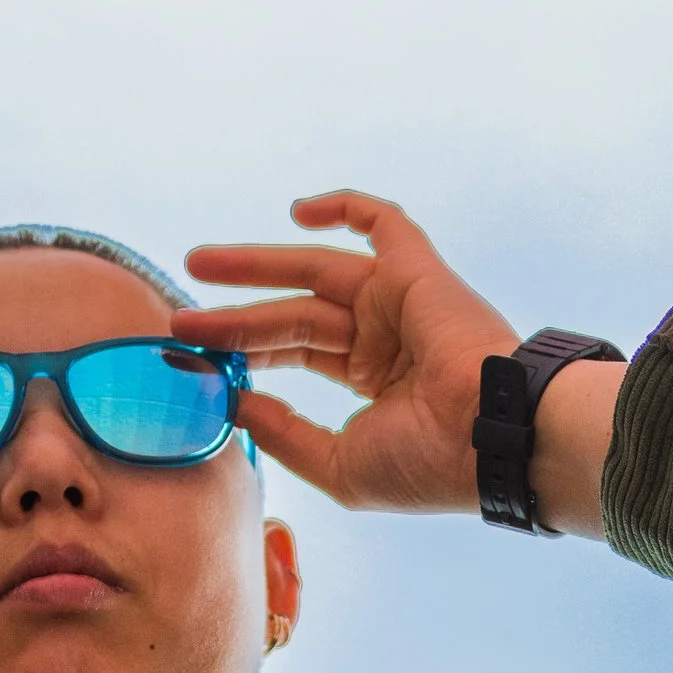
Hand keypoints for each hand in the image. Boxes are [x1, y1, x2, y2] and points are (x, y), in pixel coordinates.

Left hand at [173, 190, 621, 535]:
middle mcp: (385, 337)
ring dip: (256, 266)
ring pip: (315, 272)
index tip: (191, 353)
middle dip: (235, 314)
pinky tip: (296, 212)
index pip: (296, 354)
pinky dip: (345, 208)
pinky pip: (383, 224)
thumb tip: (234, 403)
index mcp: (375, 383)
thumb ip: (285, 432)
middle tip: (180, 315)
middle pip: (294, 315)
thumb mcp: (338, 462)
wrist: (492, 438)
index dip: (245, 352)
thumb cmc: (427, 464)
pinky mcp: (417, 272)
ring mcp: (399, 302)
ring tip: (198, 263)